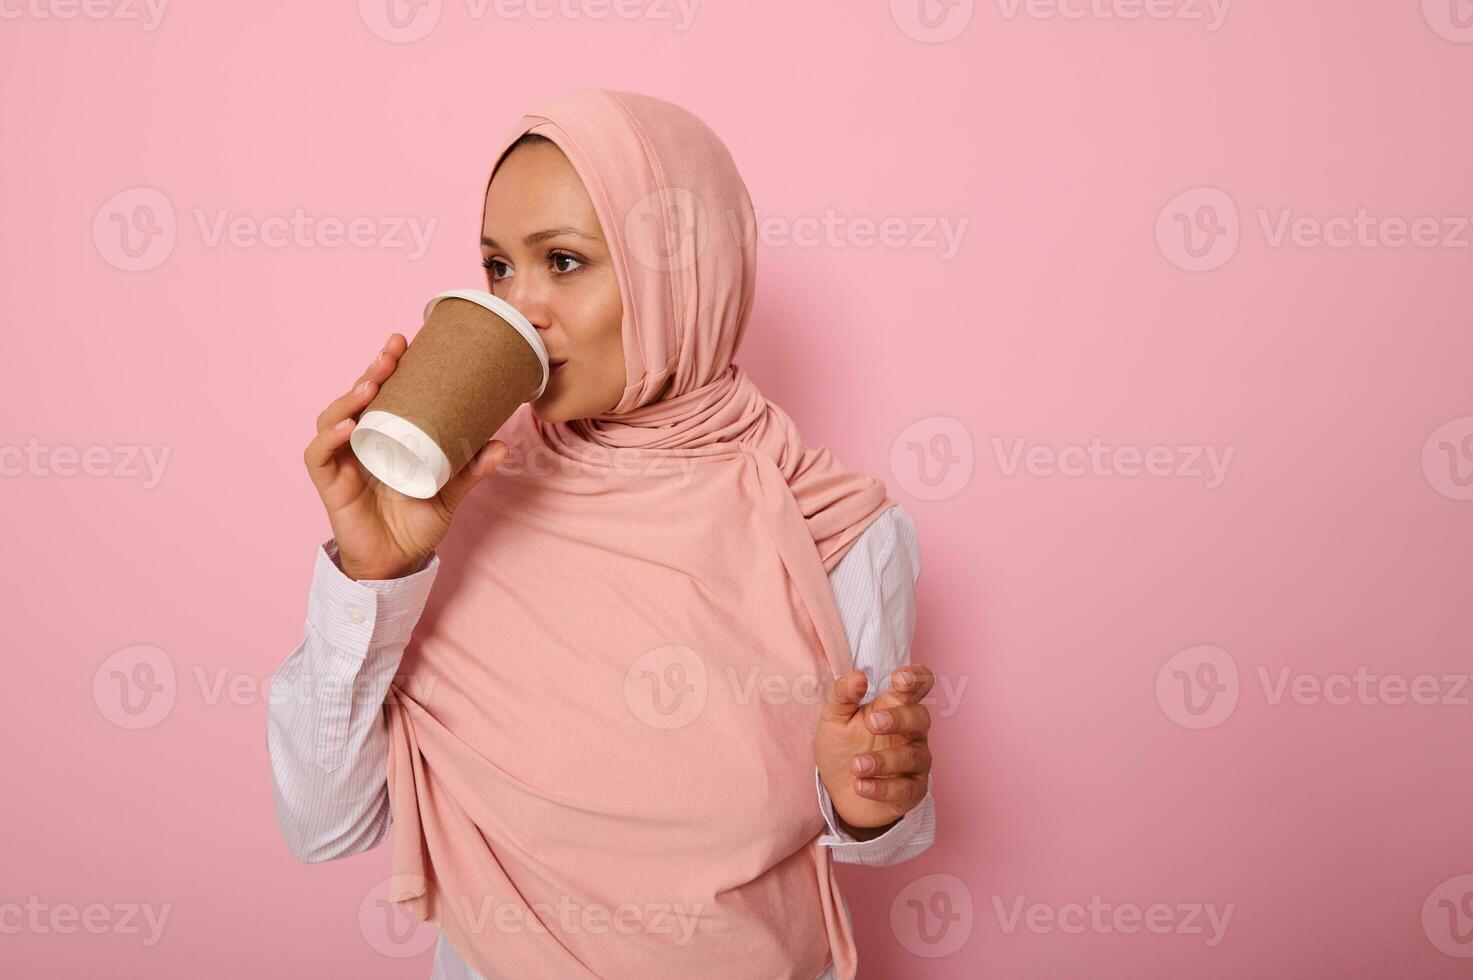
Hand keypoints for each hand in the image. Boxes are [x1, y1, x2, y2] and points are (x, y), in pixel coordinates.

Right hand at [303, 333, 512, 580]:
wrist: (398, 563)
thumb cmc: (416, 523)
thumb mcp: (449, 491)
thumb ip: (472, 468)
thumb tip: (504, 444)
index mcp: (384, 436)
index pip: (381, 393)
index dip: (387, 367)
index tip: (403, 342)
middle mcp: (358, 443)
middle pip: (356, 398)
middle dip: (371, 371)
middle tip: (392, 352)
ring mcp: (341, 462)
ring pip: (332, 419)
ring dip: (348, 398)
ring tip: (371, 385)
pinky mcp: (329, 485)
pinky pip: (319, 456)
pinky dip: (329, 439)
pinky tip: (348, 426)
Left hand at [814, 666, 934, 836]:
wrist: (837, 791)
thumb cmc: (842, 747)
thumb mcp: (833, 718)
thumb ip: (844, 695)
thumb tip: (858, 676)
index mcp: (895, 706)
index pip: (918, 684)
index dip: (916, 677)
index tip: (899, 678)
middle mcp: (912, 731)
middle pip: (921, 717)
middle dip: (898, 718)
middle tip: (871, 723)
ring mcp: (915, 761)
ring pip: (912, 756)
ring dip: (883, 760)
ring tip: (855, 765)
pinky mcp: (913, 790)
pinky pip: (905, 789)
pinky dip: (882, 788)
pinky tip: (860, 786)